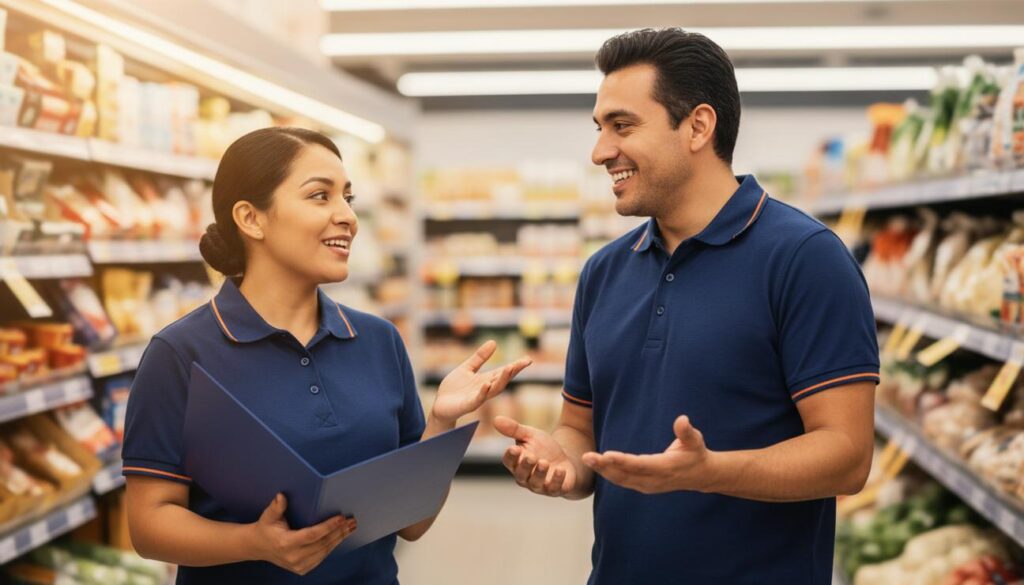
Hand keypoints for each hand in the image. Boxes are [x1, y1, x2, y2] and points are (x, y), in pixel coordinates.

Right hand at [250, 493, 355, 575]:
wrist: (258, 547)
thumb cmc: (266, 528)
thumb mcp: (268, 516)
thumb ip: (276, 506)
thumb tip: (281, 495)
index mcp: (286, 543)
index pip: (312, 535)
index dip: (328, 526)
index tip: (341, 518)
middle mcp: (293, 557)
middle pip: (323, 544)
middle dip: (339, 532)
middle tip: (352, 521)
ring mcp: (298, 565)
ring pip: (325, 551)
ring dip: (339, 539)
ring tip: (351, 527)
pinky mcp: (302, 569)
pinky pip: (321, 557)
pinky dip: (332, 547)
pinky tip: (340, 537)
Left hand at [432, 340, 531, 424]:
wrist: (440, 405)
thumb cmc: (454, 389)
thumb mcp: (467, 368)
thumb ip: (480, 357)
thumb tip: (494, 342)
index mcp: (486, 380)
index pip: (504, 372)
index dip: (516, 366)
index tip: (528, 359)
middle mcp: (485, 389)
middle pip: (503, 380)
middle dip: (514, 371)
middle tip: (524, 362)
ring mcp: (478, 398)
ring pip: (494, 389)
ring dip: (502, 379)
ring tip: (510, 367)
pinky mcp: (467, 405)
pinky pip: (477, 399)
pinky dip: (483, 392)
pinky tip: (486, 384)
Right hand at [494, 416, 577, 496]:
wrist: (565, 458)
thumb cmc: (543, 447)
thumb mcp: (530, 435)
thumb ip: (514, 429)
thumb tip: (495, 419)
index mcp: (516, 463)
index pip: (509, 461)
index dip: (511, 456)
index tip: (514, 449)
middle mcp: (525, 477)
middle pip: (521, 474)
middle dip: (525, 466)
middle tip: (530, 457)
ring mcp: (539, 485)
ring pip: (535, 483)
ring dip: (539, 473)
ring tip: (544, 463)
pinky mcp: (554, 489)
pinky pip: (553, 488)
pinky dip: (557, 480)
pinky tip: (560, 470)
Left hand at [582, 415, 712, 494]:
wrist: (701, 475)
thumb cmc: (696, 453)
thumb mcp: (695, 441)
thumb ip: (686, 432)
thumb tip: (682, 419)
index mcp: (665, 468)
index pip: (639, 465)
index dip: (622, 461)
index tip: (606, 455)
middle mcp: (654, 480)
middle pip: (625, 474)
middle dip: (604, 466)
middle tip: (586, 457)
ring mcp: (648, 485)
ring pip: (621, 480)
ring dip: (603, 470)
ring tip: (587, 459)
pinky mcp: (644, 486)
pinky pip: (623, 481)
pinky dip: (609, 474)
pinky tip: (598, 465)